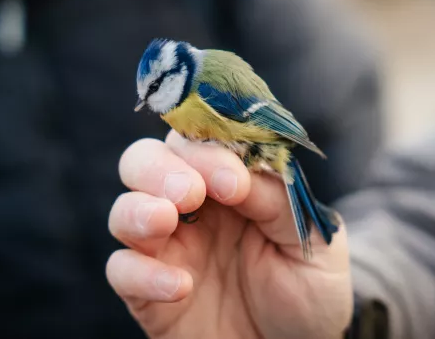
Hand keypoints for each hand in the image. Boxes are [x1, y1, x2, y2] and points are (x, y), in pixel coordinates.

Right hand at [106, 131, 352, 338]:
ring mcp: (167, 249)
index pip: (198, 141)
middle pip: (145, 161)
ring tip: (166, 221)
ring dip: (138, 209)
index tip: (233, 181)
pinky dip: (142, 273)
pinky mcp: (148, 292)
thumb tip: (237, 170)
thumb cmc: (308, 289)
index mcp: (229, 183)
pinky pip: (122, 270)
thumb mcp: (312, 240)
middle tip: (188, 193)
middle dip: (159, 168)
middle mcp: (191, 209)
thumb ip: (277, 199)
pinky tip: (182, 286)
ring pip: (123, 210)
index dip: (208, 151)